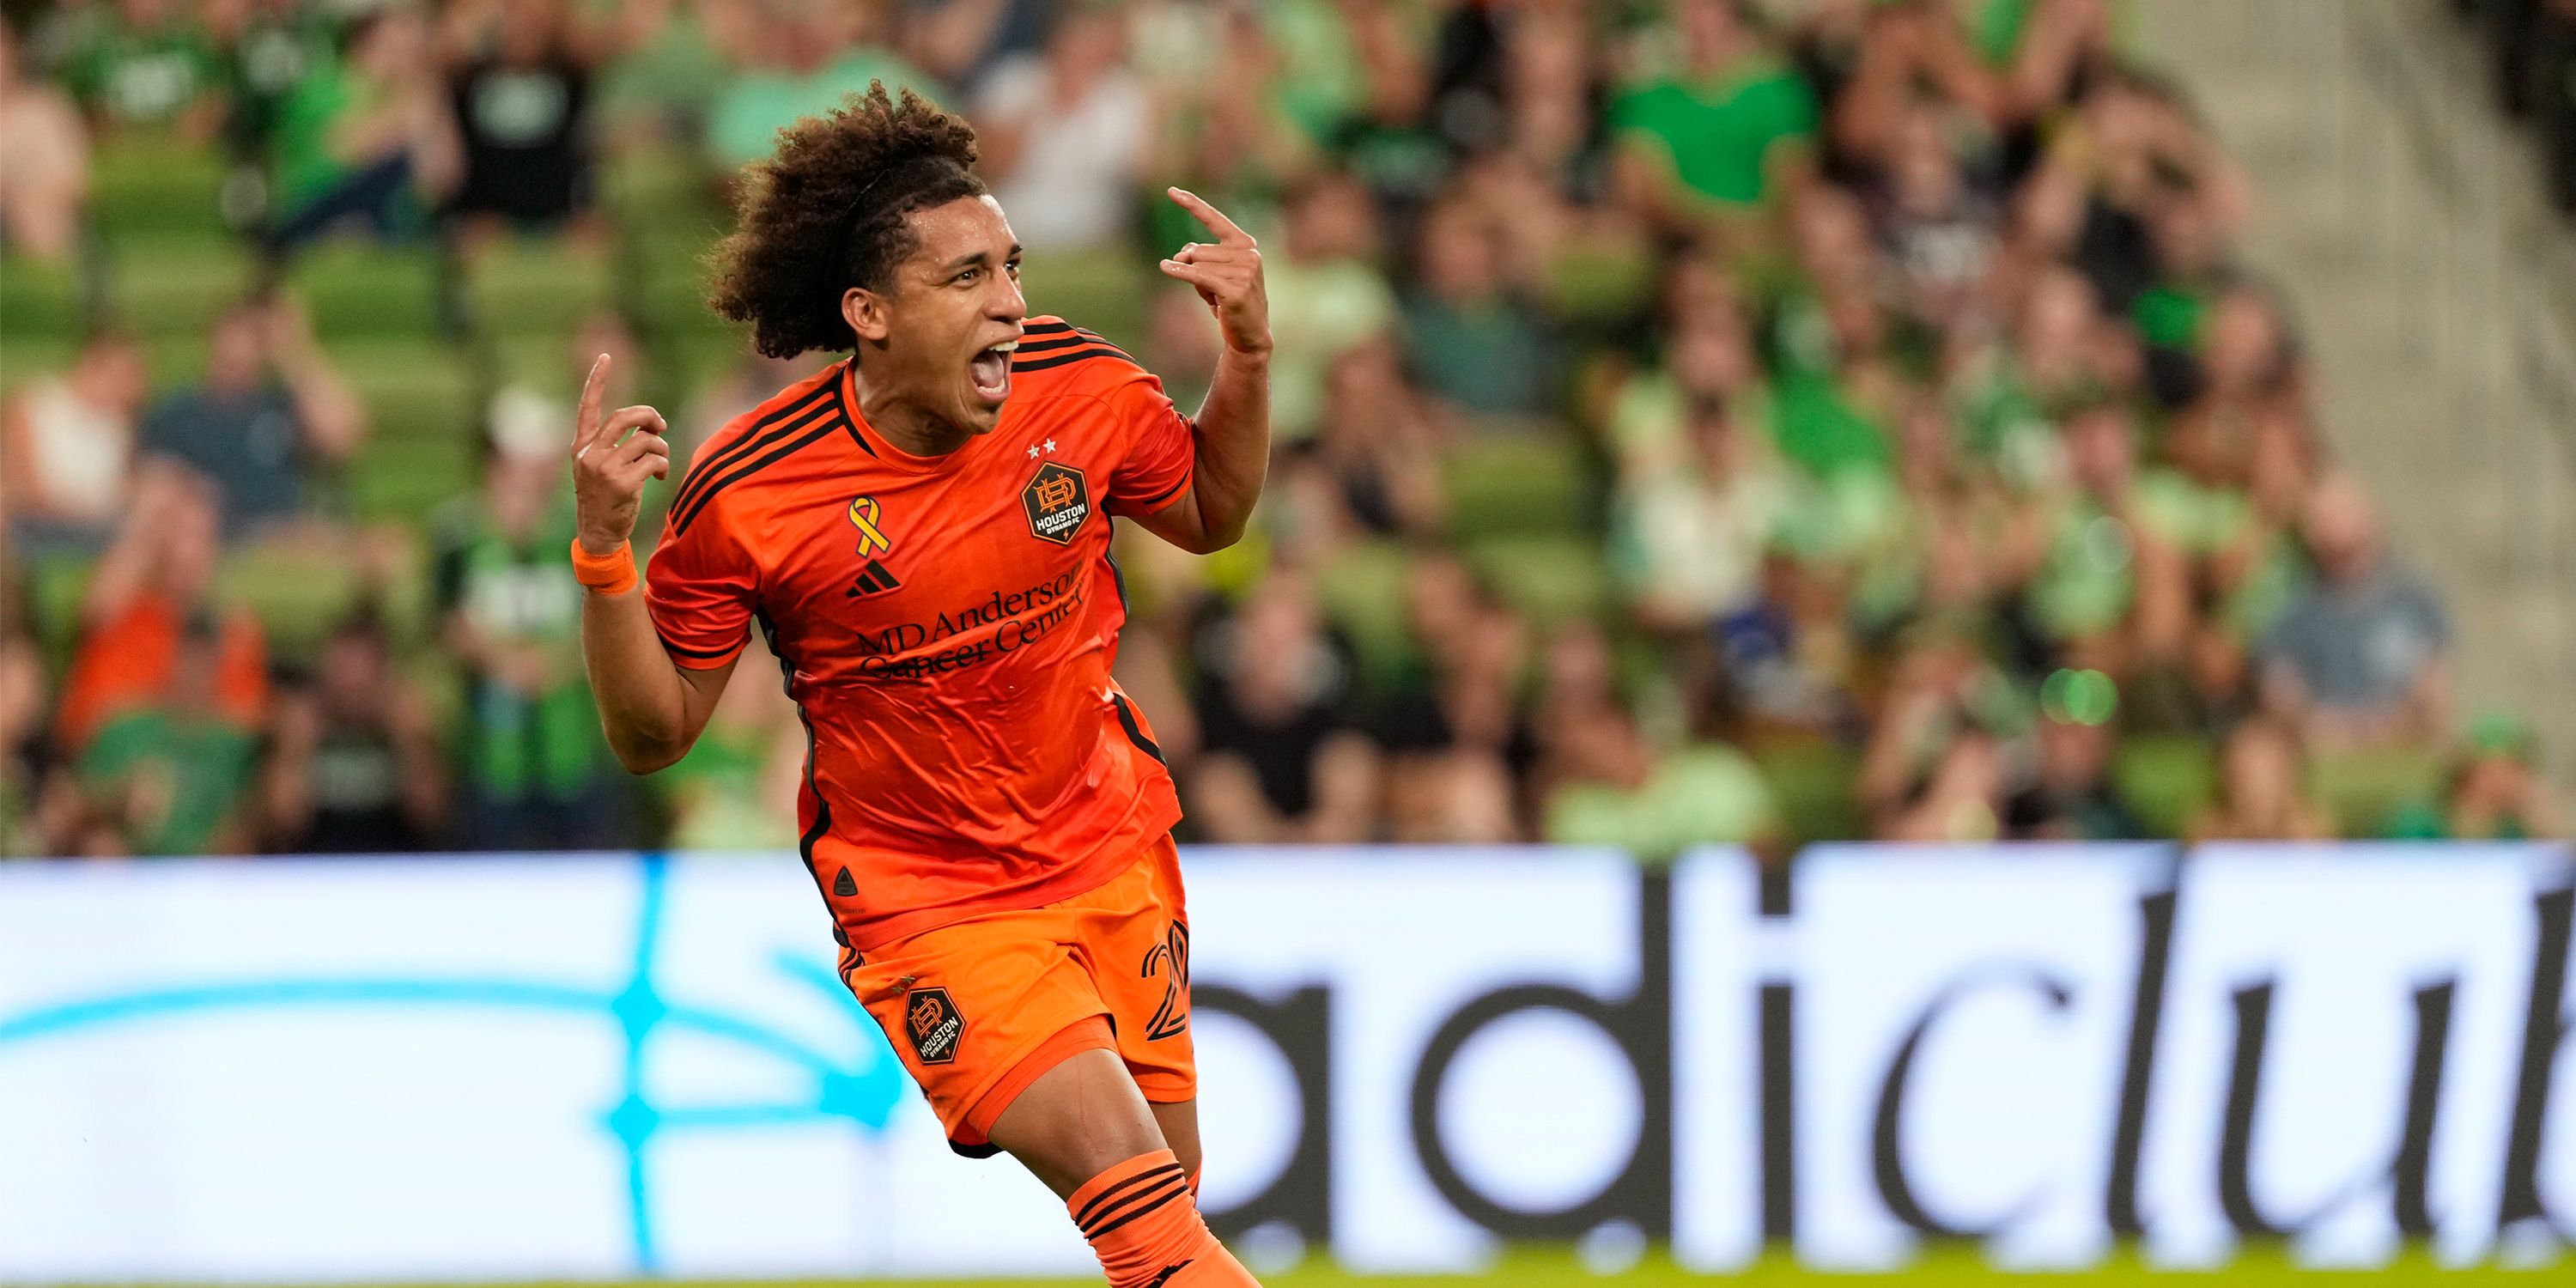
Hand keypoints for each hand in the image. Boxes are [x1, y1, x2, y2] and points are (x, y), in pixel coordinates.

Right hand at [570, 353, 671, 555]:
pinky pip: (654, 460)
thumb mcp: (598, 467)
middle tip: (660, 425)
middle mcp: (589, 453)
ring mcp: (604, 468)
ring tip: (660, 462)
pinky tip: (659, 476)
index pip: (587, 407)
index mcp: (581, 446)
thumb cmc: (604, 496)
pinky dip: (662, 465)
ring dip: (661, 448)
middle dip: (649, 415)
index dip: (596, 381)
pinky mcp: (622, 483)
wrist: (598, 532)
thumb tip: (649, 426)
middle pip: (624, 416)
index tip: (605, 358)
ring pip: (645, 440)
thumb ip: (614, 444)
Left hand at [1159, 187, 1270, 357]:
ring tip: (1214, 298)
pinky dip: (1179, 273)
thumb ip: (1199, 256)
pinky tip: (1166, 269)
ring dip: (1195, 283)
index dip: (1192, 204)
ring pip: (1197, 265)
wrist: (1249, 335)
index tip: (1170, 191)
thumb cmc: (1230, 301)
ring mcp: (1244, 271)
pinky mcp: (1234, 289)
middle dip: (1192, 267)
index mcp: (1245, 245)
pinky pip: (1197, 275)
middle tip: (1208, 289)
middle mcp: (1248, 254)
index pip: (1215, 220)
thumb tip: (1182, 253)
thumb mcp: (1214, 274)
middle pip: (1198, 250)